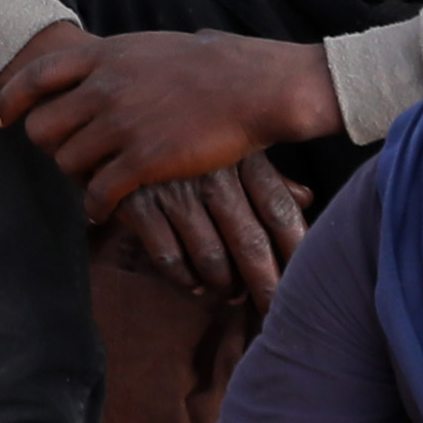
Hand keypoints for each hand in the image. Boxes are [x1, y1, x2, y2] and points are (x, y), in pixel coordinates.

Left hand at [0, 26, 339, 224]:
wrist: (254, 87)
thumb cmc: (214, 65)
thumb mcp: (154, 46)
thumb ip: (119, 59)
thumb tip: (106, 61)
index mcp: (107, 55)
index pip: (37, 75)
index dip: (13, 99)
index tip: (3, 117)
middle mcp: (105, 87)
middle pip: (42, 126)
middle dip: (48, 146)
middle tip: (64, 156)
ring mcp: (123, 124)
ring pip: (67, 161)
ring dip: (75, 177)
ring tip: (90, 183)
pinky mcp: (144, 159)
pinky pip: (99, 191)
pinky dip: (95, 205)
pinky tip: (102, 210)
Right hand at [100, 151, 312, 310]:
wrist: (115, 110)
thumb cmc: (184, 132)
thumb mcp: (228, 144)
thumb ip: (267, 175)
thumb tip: (306, 199)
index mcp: (241, 157)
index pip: (279, 211)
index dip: (296, 250)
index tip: (308, 281)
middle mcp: (212, 173)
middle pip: (250, 241)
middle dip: (265, 284)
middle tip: (272, 311)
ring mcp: (174, 188)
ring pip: (209, 256)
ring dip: (224, 285)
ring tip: (231, 294)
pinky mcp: (137, 201)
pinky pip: (167, 256)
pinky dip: (184, 278)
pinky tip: (194, 285)